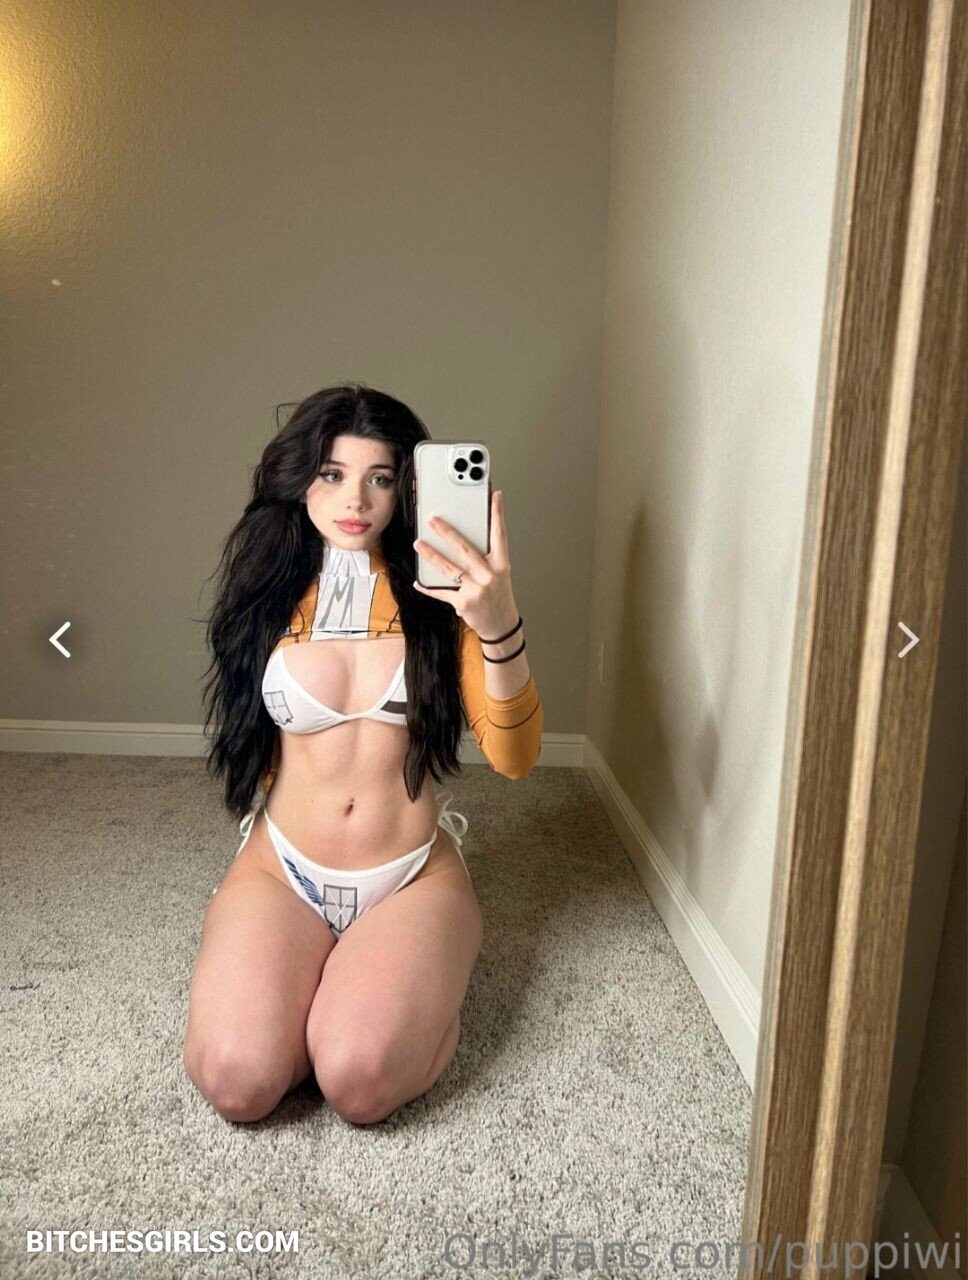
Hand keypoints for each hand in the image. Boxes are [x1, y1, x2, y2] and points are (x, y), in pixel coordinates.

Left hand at [412, 489, 519, 637]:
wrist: (500, 625)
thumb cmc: (498, 595)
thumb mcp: (499, 574)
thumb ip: (487, 556)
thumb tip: (467, 535)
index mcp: (501, 565)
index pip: (500, 535)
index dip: (497, 515)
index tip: (494, 496)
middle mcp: (489, 576)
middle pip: (466, 549)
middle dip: (447, 533)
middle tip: (433, 519)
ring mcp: (475, 590)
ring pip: (449, 568)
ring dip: (431, 555)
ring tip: (418, 543)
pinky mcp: (463, 603)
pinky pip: (441, 592)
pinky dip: (428, 587)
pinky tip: (418, 581)